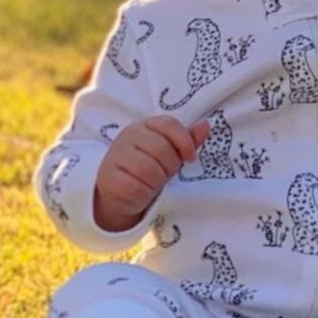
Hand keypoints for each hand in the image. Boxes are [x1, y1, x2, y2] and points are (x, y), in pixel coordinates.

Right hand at [93, 115, 209, 231]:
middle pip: (163, 148)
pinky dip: (145, 193)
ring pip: (151, 170)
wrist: (115, 191)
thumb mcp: (167, 152)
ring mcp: (117, 155)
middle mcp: (128, 136)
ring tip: (151, 182)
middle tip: (163, 173)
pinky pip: (138, 187)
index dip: (185, 141)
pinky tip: (140, 191)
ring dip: (157, 182)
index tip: (190, 158)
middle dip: (170, 166)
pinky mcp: (110, 178)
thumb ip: (186, 140)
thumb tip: (207, 126)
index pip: (169, 124)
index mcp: (144, 125)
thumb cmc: (146, 167)